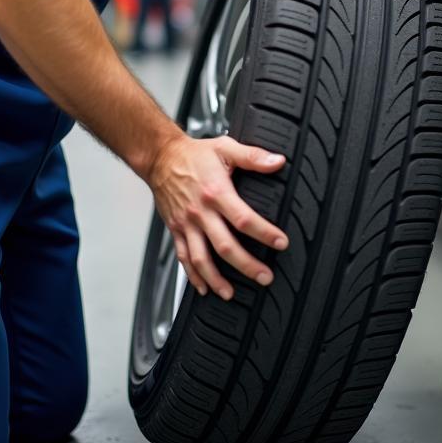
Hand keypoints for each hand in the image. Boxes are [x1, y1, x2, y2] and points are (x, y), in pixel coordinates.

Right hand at [147, 133, 287, 299]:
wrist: (160, 158)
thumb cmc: (194, 154)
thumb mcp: (226, 148)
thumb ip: (254, 157)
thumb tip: (278, 162)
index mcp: (216, 193)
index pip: (243, 219)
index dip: (264, 233)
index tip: (281, 243)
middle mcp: (201, 213)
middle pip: (225, 246)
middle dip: (246, 266)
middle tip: (265, 277)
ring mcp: (187, 224)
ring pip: (201, 259)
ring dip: (216, 280)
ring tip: (232, 293)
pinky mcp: (176, 230)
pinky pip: (183, 258)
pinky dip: (193, 276)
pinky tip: (204, 288)